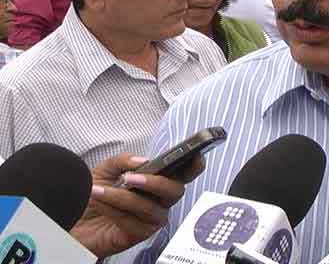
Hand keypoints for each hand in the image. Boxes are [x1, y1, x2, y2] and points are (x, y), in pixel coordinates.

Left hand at [70, 153, 204, 257]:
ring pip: (150, 207)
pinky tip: (100, 201)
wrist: (72, 218)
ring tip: (100, 190)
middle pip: (175, 191)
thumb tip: (143, 161)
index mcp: (158, 181)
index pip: (184, 173)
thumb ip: (124, 161)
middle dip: (155, 183)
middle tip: (131, 177)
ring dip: (122, 197)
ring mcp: (151, 218)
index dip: (194, 164)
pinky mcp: (139, 234)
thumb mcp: (106, 169)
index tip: (194, 155)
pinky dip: (113, 210)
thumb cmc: (93, 193)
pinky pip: (132, 222)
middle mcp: (160, 200)